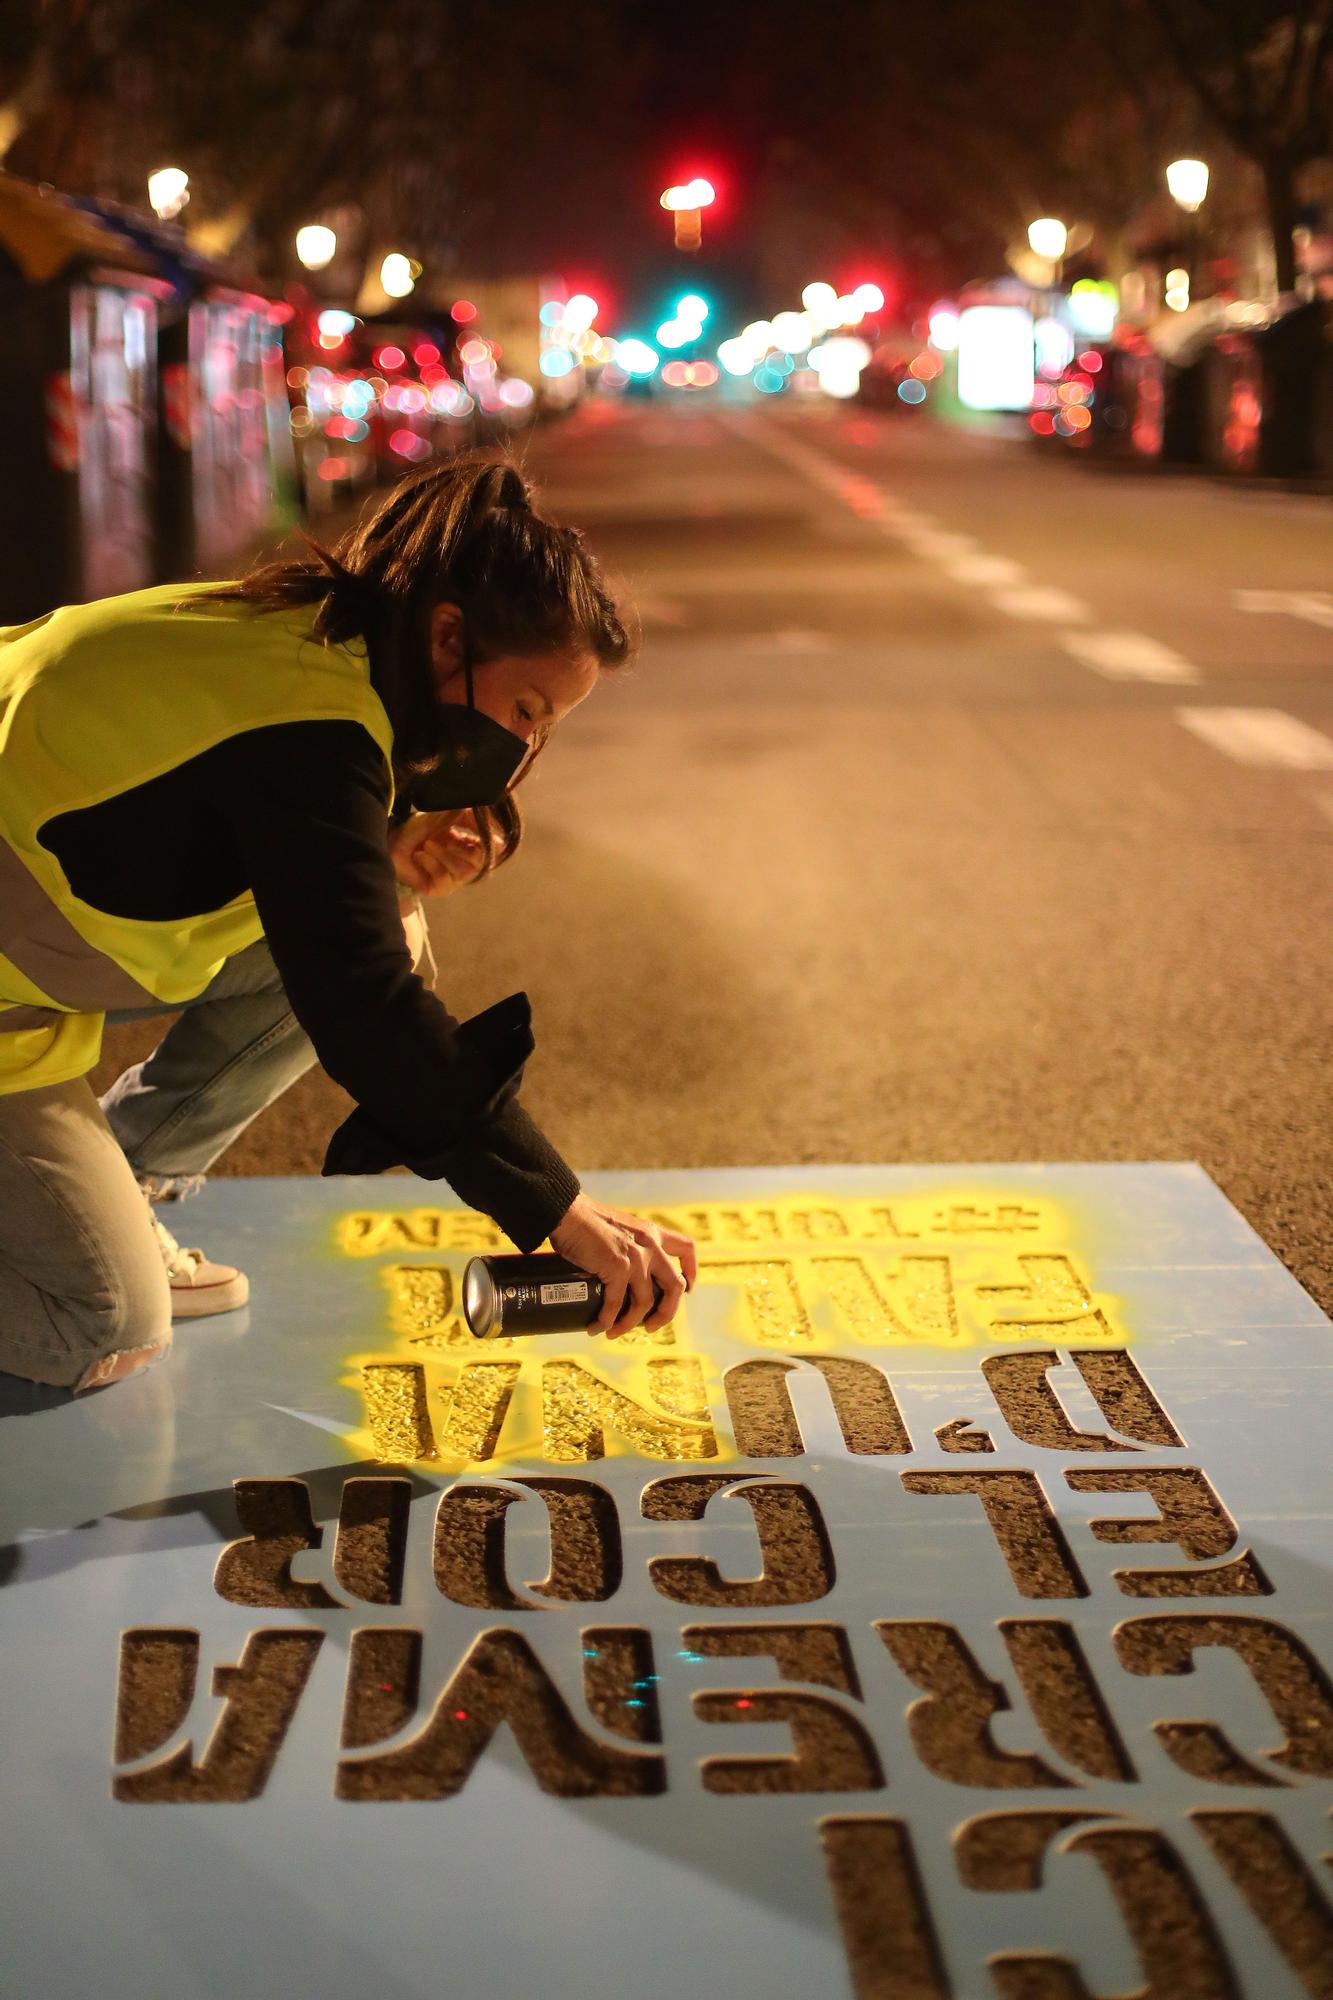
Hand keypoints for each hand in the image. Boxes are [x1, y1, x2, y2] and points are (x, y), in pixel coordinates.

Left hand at [389, 811, 486, 897]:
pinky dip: (431, 864)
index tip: (478, 835)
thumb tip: (496, 831)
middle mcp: (464, 862)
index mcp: (469, 844)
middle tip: (447, 838)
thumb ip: (472, 819)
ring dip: (443, 854)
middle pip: (481, 862)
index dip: (487, 842)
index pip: (492, 848)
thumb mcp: (447, 814)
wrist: (392, 840)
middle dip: (463, 848)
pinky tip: (419, 856)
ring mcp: (453, 878)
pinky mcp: (439, 889)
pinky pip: (444, 879)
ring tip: (427, 844)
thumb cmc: (418, 826)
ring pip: (463, 871)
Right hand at [547, 1194, 697, 1338]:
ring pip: (646, 1303)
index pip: (686, 1248)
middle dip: (667, 1312)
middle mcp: (650, 1245)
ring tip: (615, 1332)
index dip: (691, 1272)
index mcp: (652, 1233)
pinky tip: (597, 1327)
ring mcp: (636, 1257)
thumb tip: (619, 1275)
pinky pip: (616, 1304)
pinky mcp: (617, 1267)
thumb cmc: (585, 1220)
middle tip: (651, 1326)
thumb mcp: (620, 1228)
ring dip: (630, 1324)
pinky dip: (606, 1320)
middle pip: (675, 1286)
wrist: (567, 1212)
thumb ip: (628, 1245)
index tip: (687, 1289)